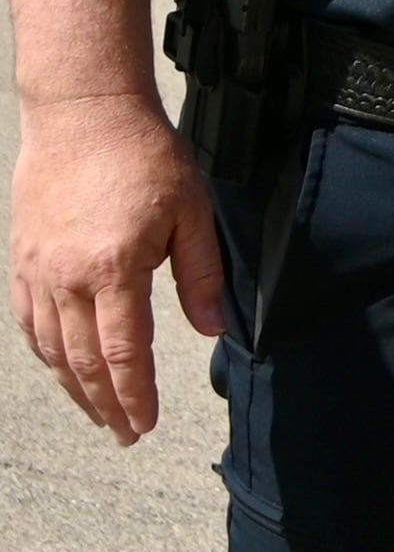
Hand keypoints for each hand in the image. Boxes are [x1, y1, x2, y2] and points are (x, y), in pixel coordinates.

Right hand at [10, 88, 224, 446]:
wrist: (83, 116)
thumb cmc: (145, 158)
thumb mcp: (192, 211)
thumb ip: (202, 275)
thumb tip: (213, 329)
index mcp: (113, 268)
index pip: (122, 352)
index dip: (134, 395)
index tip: (146, 424)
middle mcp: (67, 278)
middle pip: (82, 362)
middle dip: (106, 404)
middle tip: (126, 435)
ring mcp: (38, 272)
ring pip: (51, 349)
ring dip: (74, 388)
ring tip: (100, 414)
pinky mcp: (23, 261)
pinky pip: (30, 323)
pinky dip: (47, 355)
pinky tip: (63, 370)